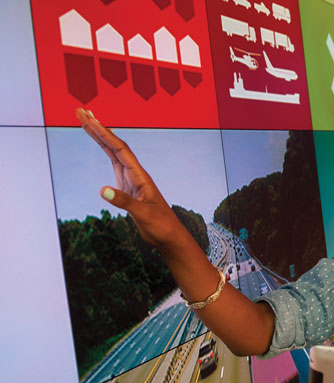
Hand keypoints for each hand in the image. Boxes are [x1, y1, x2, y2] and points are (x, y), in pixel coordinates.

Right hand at [76, 108, 179, 246]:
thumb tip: (103, 190)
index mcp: (139, 176)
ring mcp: (131, 178)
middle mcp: (135, 173)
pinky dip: (105, 151)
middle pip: (114, 145)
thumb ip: (124, 202)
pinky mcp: (127, 186)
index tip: (89, 119)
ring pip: (113, 151)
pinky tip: (100, 143)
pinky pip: (114, 163)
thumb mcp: (142, 214)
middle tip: (80, 111)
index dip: (103, 133)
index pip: (119, 149)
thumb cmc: (161, 225)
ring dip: (100, 136)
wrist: (169, 236)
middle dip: (97, 128)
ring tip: (86, 120)